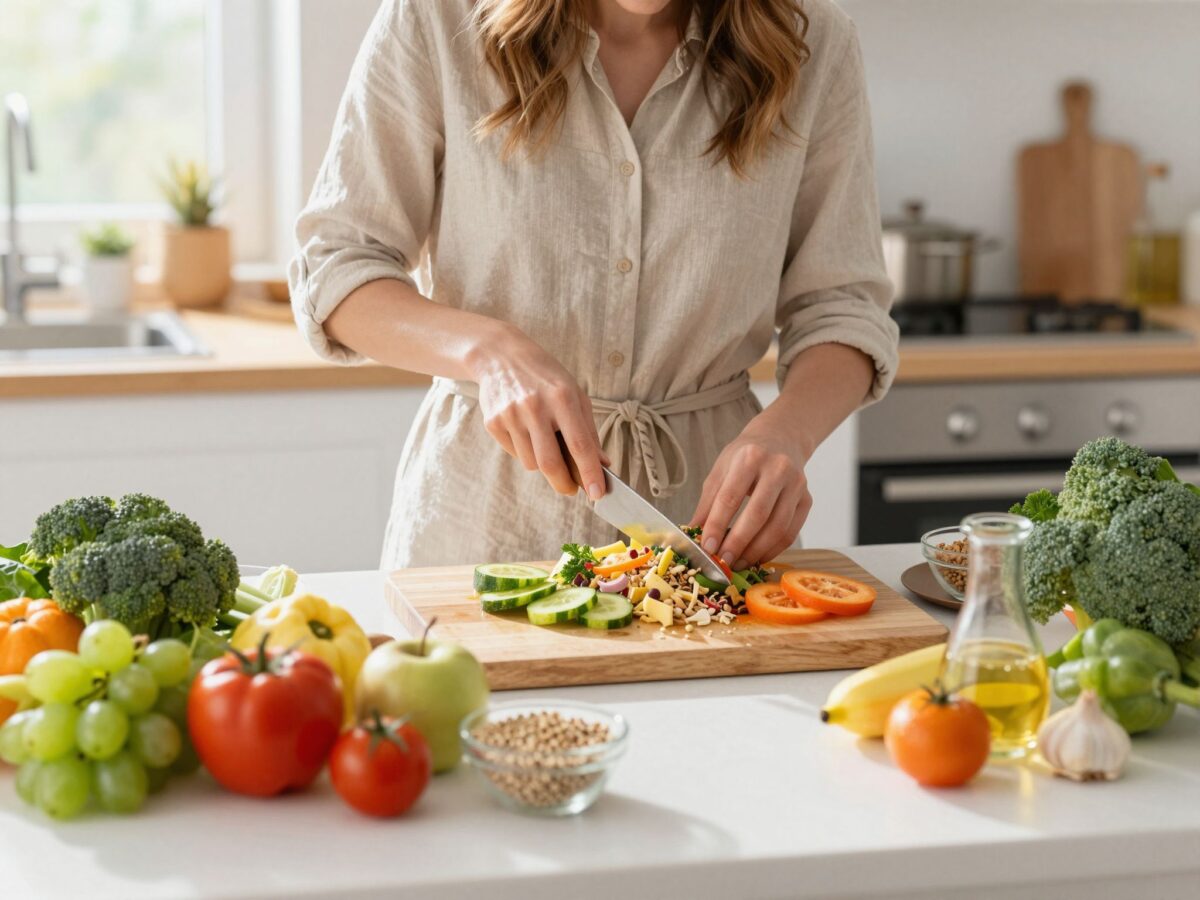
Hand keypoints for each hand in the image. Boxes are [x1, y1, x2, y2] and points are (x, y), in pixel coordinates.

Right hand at [471, 325, 606, 499]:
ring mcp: (511, 415)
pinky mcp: (493, 422)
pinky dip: (525, 451)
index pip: (579, 445)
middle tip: (571, 489)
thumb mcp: (574, 394)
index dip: (590, 473)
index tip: (598, 494)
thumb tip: (602, 463)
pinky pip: (514, 454)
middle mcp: (535, 406)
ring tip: (544, 440)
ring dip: (542, 463)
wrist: (501, 356)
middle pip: (550, 463)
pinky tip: (525, 430)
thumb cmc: (545, 377)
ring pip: (531, 463)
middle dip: (564, 483)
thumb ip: (588, 430)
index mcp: (562, 397)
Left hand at [690, 414, 812, 568]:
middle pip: (758, 514)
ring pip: (777, 528)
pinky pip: (790, 533)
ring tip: (737, 563)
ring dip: (756, 551)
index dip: (718, 525)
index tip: (707, 547)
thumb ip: (708, 502)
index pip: (731, 497)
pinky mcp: (807, 500)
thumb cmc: (746, 456)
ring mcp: (797, 485)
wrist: (780, 439)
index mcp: (750, 457)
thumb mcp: (721, 470)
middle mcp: (778, 468)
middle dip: (738, 543)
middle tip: (723, 562)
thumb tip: (694, 533)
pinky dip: (772, 550)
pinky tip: (756, 557)